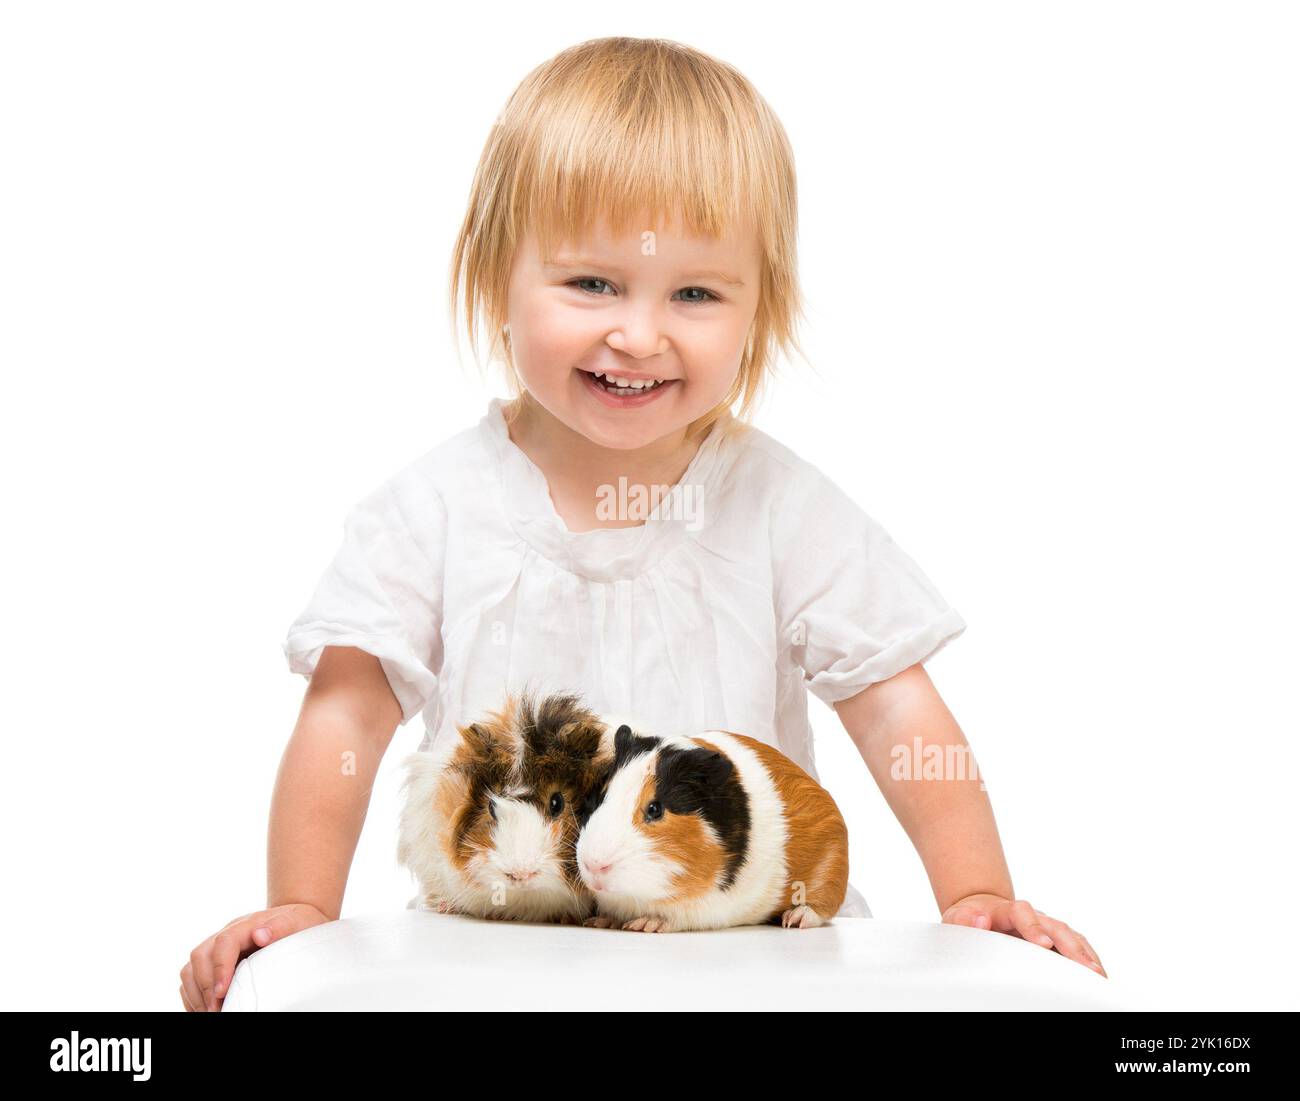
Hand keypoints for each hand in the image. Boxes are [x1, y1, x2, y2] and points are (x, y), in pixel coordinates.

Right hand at [180, 903, 331, 1010]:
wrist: (297, 922)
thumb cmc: (299, 924)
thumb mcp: (298, 921)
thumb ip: (281, 927)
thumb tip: (260, 935)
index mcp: (246, 924)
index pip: (224, 942)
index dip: (220, 967)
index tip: (222, 991)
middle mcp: (227, 934)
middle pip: (200, 955)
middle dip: (205, 986)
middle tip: (217, 1010)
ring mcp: (218, 948)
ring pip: (191, 968)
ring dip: (197, 993)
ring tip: (211, 1012)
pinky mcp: (215, 962)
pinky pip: (192, 979)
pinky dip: (194, 996)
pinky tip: (206, 1009)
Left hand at [941, 893, 1106, 976]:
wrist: (978, 912)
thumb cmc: (968, 919)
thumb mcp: (957, 917)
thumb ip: (963, 919)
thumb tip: (978, 920)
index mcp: (1007, 910)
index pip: (1024, 914)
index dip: (1034, 928)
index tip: (1044, 944)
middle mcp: (1032, 915)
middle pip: (1056, 926)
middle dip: (1072, 947)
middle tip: (1086, 968)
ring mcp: (1046, 926)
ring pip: (1070, 936)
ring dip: (1085, 954)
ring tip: (1099, 975)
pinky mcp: (1054, 937)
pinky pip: (1075, 945)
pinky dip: (1087, 957)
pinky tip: (1098, 974)